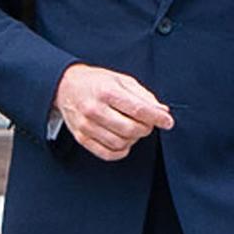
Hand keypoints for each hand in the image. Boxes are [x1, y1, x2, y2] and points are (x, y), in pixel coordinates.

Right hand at [53, 63, 173, 160]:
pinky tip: (125, 141)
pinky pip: (106, 153)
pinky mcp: (81, 138)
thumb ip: (143, 95)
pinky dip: (121, 151)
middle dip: (146, 128)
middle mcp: (95, 109)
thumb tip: (162, 110)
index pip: (138, 109)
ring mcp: (86, 126)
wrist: (66, 86)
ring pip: (120, 142)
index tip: (168, 122)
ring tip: (135, 129)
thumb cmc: (97, 82)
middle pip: (130, 128)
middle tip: (149, 123)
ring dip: (134, 139)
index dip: (156, 118)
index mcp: (107, 91)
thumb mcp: (122, 80)